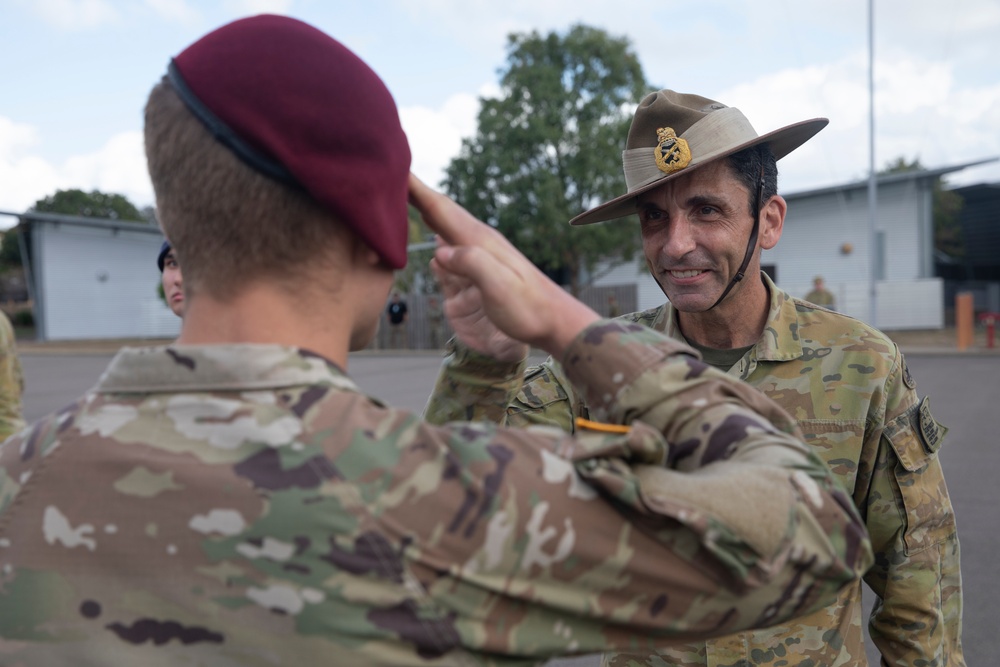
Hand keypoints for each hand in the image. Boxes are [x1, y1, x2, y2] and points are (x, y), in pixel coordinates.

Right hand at [409, 174, 599, 357]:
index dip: (418, 191)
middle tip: (392, 174)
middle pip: (440, 214)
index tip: (398, 169)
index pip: (442, 210)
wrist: (552, 327)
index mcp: (480, 243)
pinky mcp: (469, 287)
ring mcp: (472, 266)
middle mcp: (474, 248)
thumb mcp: (500, 285)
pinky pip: (446, 259)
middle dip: (416, 195)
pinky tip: (430, 237)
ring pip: (442, 233)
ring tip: (403, 201)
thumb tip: (438, 251)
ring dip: (424, 215)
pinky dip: (433, 243)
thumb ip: (471, 264)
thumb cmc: (529, 308)